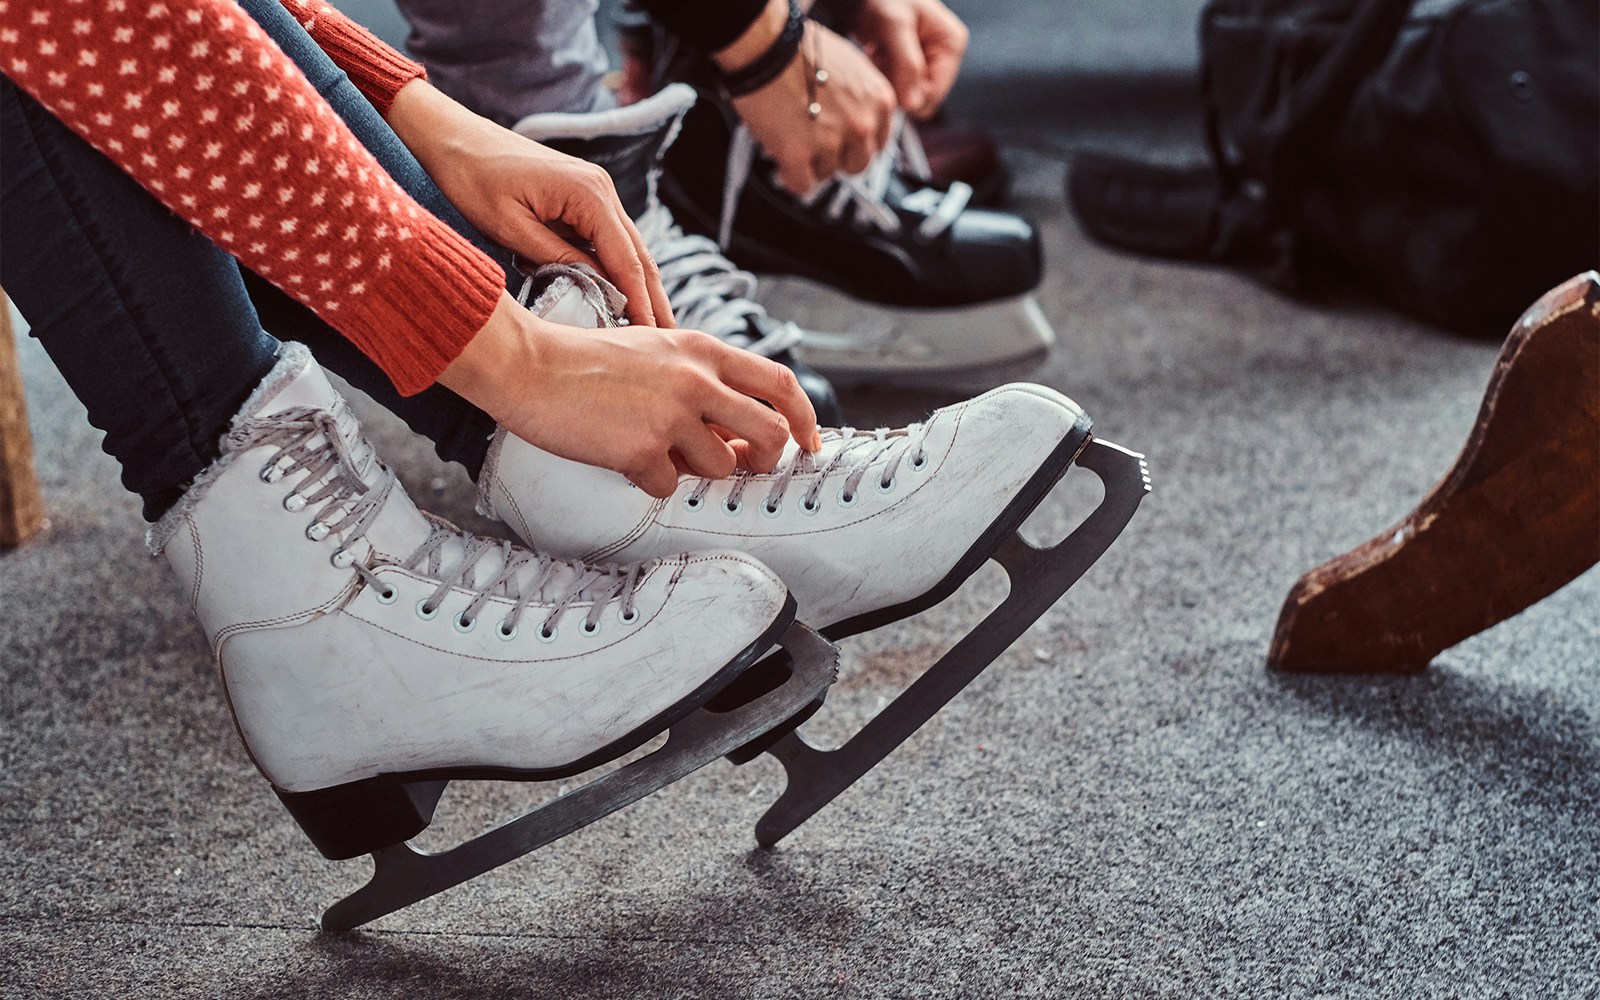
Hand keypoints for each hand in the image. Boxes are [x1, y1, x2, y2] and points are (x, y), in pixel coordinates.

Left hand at [384, 80, 672, 327]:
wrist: (449, 136)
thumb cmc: (470, 177)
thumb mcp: (510, 226)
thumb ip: (557, 257)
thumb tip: (596, 289)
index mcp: (588, 194)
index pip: (626, 260)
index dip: (640, 303)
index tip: (651, 339)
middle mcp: (601, 189)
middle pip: (639, 255)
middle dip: (655, 300)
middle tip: (671, 343)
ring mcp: (595, 191)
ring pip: (628, 249)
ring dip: (641, 288)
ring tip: (654, 329)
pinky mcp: (582, 198)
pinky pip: (608, 241)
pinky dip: (619, 271)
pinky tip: (624, 298)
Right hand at [439, 294, 820, 496]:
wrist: (529, 366)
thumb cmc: (584, 362)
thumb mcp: (655, 352)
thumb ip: (699, 382)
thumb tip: (734, 434)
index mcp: (702, 350)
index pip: (780, 382)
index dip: (804, 418)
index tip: (808, 443)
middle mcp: (695, 380)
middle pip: (768, 434)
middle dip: (765, 460)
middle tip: (745, 467)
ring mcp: (671, 416)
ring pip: (719, 467)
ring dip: (694, 471)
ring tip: (655, 449)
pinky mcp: (642, 450)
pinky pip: (667, 486)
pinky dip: (648, 481)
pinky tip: (620, 455)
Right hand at [716, 0, 895, 192]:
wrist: (768, 45)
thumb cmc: (801, 48)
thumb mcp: (852, 67)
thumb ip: (862, 99)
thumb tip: (856, 124)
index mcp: (880, 102)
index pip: (878, 143)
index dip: (854, 142)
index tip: (840, 140)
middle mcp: (862, 125)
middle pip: (857, 165)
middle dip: (836, 158)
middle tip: (815, 142)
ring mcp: (832, 142)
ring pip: (826, 175)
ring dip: (809, 163)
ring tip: (793, 137)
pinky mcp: (800, 155)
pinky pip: (802, 186)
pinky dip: (791, 177)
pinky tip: (783, 160)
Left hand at [854, 0, 968, 118]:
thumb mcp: (894, 27)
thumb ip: (906, 65)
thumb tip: (914, 106)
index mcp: (951, 45)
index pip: (935, 93)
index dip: (909, 96)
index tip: (886, 76)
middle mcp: (945, 57)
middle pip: (922, 98)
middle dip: (898, 84)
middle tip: (882, 59)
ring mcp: (930, 63)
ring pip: (908, 95)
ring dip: (889, 79)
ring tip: (880, 53)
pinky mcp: (914, 67)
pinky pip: (899, 88)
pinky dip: (884, 75)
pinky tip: (878, 55)